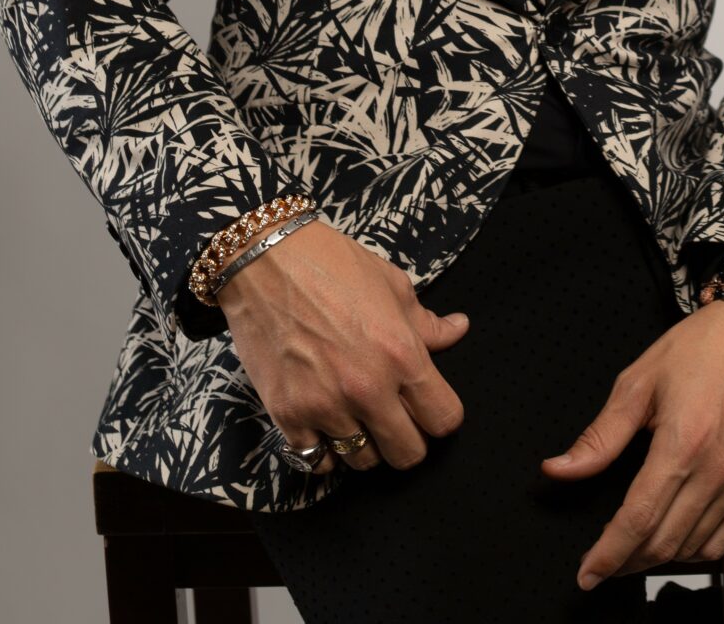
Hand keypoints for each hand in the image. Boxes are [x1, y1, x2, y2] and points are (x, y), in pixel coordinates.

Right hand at [216, 218, 470, 474]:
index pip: (444, 419)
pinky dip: (325, 451)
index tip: (429, 407)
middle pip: (408, 454)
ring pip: (363, 463)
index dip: (441, 415)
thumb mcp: (392, 284)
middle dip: (408, 440)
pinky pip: (317, 461)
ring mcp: (325, 406)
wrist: (264, 260)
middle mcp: (367, 388)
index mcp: (402, 354)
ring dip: (366, 445)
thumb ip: (427, 322)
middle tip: (396, 419)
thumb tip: (459, 330)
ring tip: (359, 418)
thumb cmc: (332, 264)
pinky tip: (326, 427)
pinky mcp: (288, 415)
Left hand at [541, 297, 723, 590]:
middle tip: (602, 561)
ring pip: (693, 549)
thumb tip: (558, 469)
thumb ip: (599, 436)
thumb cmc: (700, 349)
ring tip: (631, 551)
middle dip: (626, 562)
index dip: (608, 553)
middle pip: (663, 542)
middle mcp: (716, 471)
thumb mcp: (638, 382)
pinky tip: (672, 540)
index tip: (586, 573)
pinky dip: (694, 551)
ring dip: (657, 558)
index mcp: (682, 444)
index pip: (639, 519)